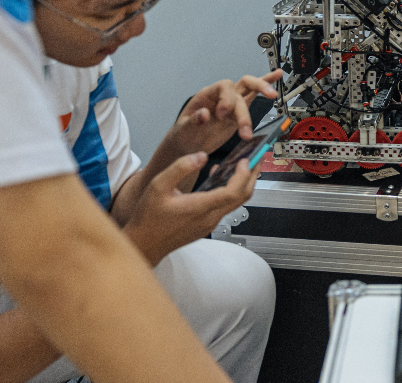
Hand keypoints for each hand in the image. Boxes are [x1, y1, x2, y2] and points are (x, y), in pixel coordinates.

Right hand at [123, 152, 259, 264]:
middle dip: (252, 176)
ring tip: (243, 164)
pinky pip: (225, 206)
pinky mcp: (206, 225)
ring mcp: (209, 223)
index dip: (244, 175)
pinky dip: (230, 190)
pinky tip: (219, 177)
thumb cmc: (148, 218)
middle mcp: (210, 217)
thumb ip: (180, 168)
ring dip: (243, 183)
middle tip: (257, 158)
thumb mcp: (158, 186)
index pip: (233, 192)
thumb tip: (201, 156)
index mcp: (200, 207)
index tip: (246, 160)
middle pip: (242, 197)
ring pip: (236, 202)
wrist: (144, 244)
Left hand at [162, 69, 282, 156]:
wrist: (188, 145)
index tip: (222, 116)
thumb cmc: (183, 135)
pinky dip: (266, 84)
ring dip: (263, 90)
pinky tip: (277, 76)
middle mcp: (221, 95)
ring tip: (273, 96)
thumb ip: (192, 121)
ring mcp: (232, 103)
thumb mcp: (182, 130)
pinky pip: (254, 96)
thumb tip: (205, 114)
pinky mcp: (239, 113)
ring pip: (251, 88)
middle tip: (256, 110)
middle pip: (241, 87)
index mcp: (207, 95)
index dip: (227, 99)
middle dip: (251, 96)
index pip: (224, 87)